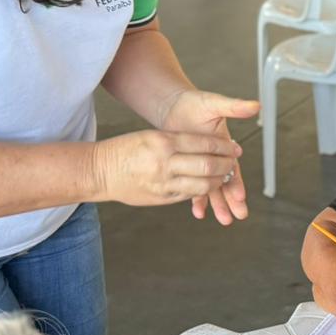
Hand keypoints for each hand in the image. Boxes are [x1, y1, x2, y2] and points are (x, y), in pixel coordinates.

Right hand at [93, 130, 241, 206]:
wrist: (100, 172)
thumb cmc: (125, 150)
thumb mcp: (150, 136)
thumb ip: (176, 141)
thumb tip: (206, 145)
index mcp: (162, 141)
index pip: (203, 143)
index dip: (224, 146)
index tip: (235, 147)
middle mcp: (164, 162)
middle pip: (207, 164)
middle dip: (226, 164)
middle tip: (234, 162)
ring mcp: (163, 183)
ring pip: (203, 184)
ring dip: (219, 181)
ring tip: (225, 175)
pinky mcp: (162, 198)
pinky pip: (190, 194)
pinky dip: (203, 190)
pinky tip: (209, 185)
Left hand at [159, 90, 259, 225]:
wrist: (174, 106)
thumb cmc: (195, 103)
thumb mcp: (215, 104)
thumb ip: (235, 107)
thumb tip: (255, 105)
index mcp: (224, 147)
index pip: (232, 168)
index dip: (236, 182)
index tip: (240, 196)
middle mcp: (215, 158)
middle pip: (225, 183)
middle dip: (232, 200)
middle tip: (239, 216)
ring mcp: (202, 164)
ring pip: (211, 188)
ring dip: (218, 204)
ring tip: (225, 220)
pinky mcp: (188, 166)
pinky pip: (193, 185)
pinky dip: (197, 198)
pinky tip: (199, 211)